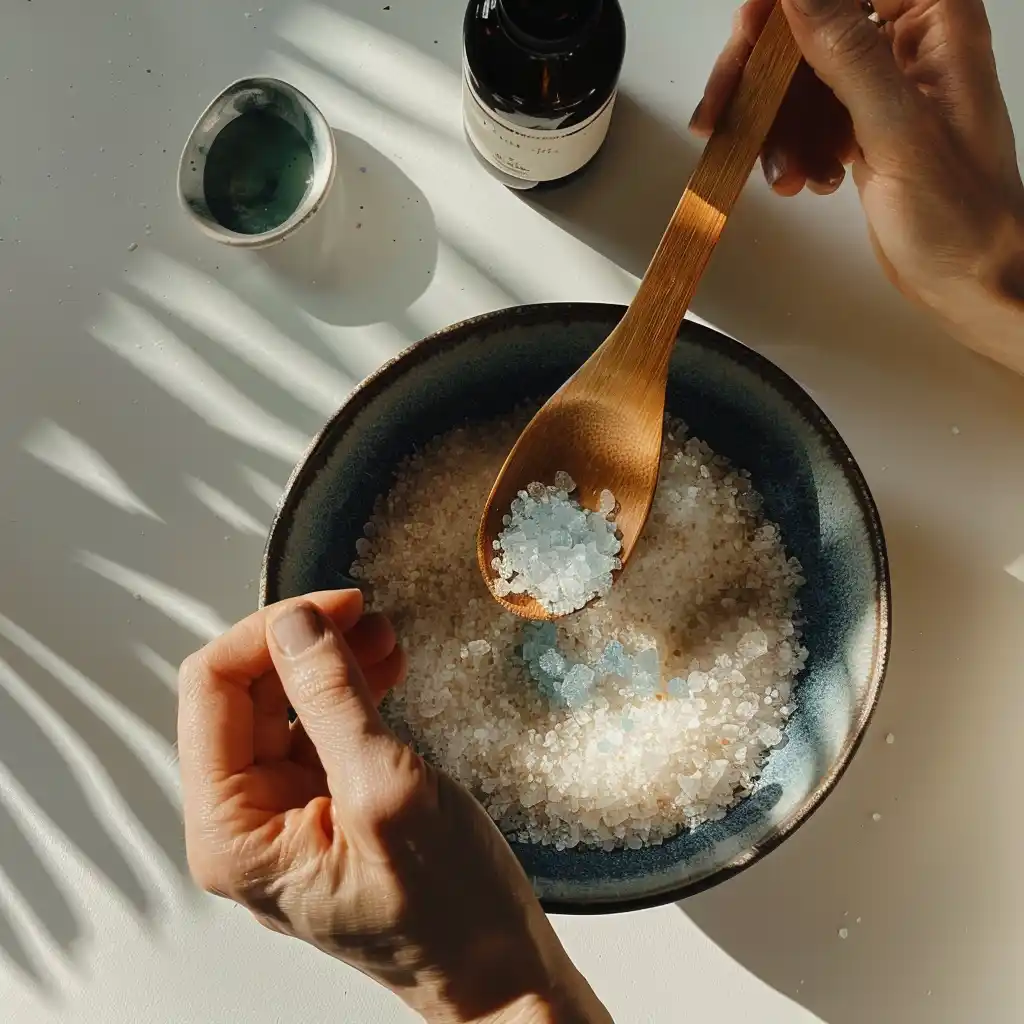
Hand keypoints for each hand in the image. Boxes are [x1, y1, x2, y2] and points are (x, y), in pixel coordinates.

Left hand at [177, 590, 608, 1023]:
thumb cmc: (448, 912)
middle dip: (303, 643)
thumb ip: (333, 700)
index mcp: (233, 833)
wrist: (495, 968)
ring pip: (282, 702)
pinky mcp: (323, 804)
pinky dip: (348, 687)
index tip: (332, 606)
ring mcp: (284, 813)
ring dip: (329, 660)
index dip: (268, 634)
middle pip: (243, 692)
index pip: (211, 692)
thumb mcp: (387, 792)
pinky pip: (317, 726)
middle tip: (363, 615)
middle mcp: (244, 822)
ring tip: (381, 635)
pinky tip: (383, 667)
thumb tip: (298, 623)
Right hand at [692, 0, 1023, 373]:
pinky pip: (804, 117)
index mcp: (933, 19)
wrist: (969, 279)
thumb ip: (848, 53)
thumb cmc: (959, 213)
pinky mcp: (861, 123)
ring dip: (774, 127)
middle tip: (722, 114)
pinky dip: (791, 149)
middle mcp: (907, 39)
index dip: (781, 10)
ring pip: (796, 76)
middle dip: (760, 75)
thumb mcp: (898, 130)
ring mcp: (881, 83)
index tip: (745, 42)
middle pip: (804, 26)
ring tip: (785, 177)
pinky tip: (805, 183)